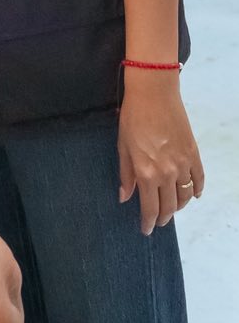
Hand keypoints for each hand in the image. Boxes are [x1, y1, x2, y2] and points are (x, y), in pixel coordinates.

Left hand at [118, 75, 203, 233]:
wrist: (153, 93)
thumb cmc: (133, 117)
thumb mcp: (122, 146)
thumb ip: (126, 175)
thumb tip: (124, 197)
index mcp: (146, 172)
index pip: (150, 208)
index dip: (148, 222)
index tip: (146, 229)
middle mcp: (167, 173)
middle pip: (169, 206)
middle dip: (163, 218)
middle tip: (158, 221)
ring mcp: (183, 164)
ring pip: (185, 196)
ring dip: (178, 206)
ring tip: (171, 208)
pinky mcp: (193, 154)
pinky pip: (199, 179)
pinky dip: (196, 190)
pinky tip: (192, 195)